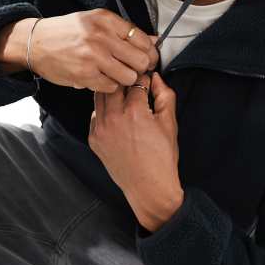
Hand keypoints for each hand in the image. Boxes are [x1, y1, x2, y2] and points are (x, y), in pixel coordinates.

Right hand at [27, 9, 159, 91]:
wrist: (35, 42)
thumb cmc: (68, 32)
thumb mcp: (96, 21)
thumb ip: (124, 30)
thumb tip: (154, 41)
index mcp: (106, 20)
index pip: (142, 39)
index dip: (150, 52)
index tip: (148, 57)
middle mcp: (101, 37)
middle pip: (140, 60)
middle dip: (142, 67)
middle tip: (136, 69)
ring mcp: (93, 57)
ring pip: (129, 77)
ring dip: (127, 78)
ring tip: (119, 74)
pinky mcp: (84, 75)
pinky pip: (111, 86)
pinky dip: (111, 85)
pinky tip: (104, 78)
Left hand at [89, 71, 183, 227]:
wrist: (149, 187)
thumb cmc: (162, 157)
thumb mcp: (170, 122)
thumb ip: (165, 94)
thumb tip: (156, 78)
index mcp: (135, 112)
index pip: (136, 81)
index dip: (144, 77)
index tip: (147, 78)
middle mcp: (114, 118)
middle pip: (114, 85)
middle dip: (125, 81)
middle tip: (134, 83)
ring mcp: (101, 129)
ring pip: (100, 97)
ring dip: (112, 93)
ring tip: (123, 96)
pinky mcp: (94, 139)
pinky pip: (95, 114)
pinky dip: (104, 110)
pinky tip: (116, 114)